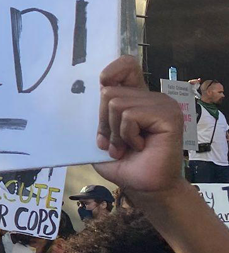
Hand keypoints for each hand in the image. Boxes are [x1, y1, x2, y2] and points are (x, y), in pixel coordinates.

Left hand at [95, 56, 184, 194]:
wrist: (145, 187)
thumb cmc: (124, 163)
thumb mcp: (103, 136)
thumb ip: (99, 115)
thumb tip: (84, 93)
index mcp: (136, 97)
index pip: (126, 65)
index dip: (111, 71)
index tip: (102, 85)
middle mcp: (151, 97)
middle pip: (109, 91)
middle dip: (104, 122)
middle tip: (114, 143)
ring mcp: (162, 104)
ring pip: (117, 104)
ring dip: (116, 132)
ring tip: (127, 146)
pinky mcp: (169, 115)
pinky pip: (130, 116)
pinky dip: (127, 135)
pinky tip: (140, 146)